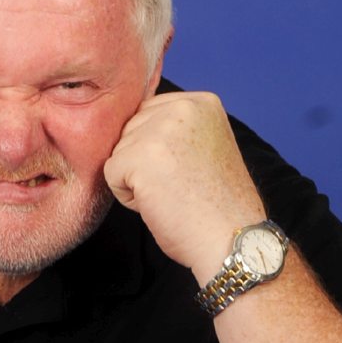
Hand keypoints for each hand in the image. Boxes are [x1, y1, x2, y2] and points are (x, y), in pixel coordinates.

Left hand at [103, 92, 265, 280]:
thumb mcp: (205, 147)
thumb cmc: (218, 207)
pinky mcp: (139, 157)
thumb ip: (176, 129)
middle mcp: (182, 107)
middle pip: (131, 129)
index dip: (156, 150)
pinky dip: (127, 197)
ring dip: (137, 179)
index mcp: (201, 102)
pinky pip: (111, 174)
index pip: (149, 114)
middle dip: (144, 162)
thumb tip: (133, 128)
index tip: (185, 172)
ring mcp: (160, 130)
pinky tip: (159, 204)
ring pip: (119, 151)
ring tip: (172, 194)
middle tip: (179, 186)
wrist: (230, 240)